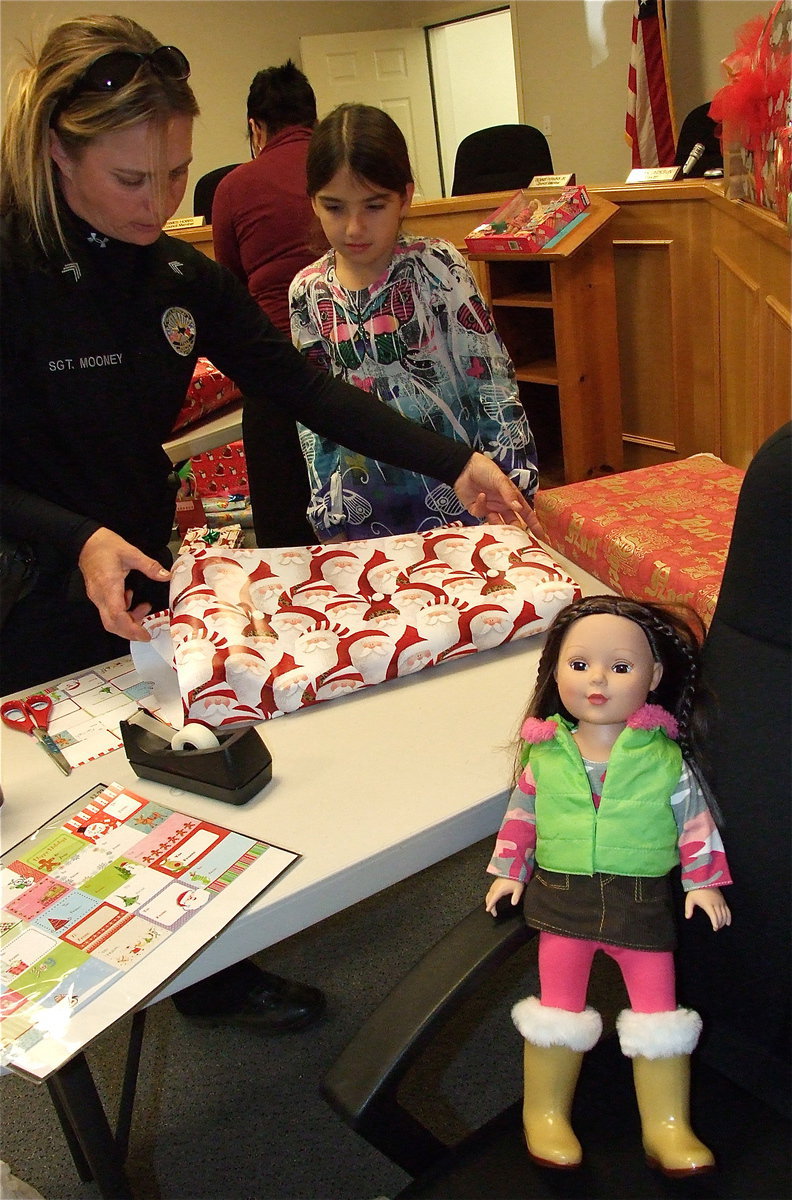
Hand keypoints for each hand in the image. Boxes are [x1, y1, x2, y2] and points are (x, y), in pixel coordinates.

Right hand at [78, 528, 170, 642]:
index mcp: (109, 586)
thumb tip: (167, 576)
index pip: (117, 616)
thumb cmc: (106, 545)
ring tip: (144, 608)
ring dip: (128, 620)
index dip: (131, 629)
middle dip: (130, 631)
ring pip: (110, 619)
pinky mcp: (96, 595)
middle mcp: (100, 596)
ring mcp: (96, 597)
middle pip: (112, 624)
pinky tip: (131, 598)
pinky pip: (108, 611)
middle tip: (147, 631)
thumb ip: (150, 566)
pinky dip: (122, 611)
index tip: (145, 635)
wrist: (86, 541)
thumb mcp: (131, 553)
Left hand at [453, 453, 542, 536]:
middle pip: (512, 522)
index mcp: (512, 497)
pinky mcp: (476, 510)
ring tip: (500, 529)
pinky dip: (481, 506)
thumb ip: (509, 494)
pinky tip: (480, 495)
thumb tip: (519, 508)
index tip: (542, 536)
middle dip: (516, 530)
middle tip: (519, 540)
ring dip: (498, 526)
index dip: (534, 524)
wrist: (463, 467)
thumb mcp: (500, 479)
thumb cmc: (485, 469)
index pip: (526, 513)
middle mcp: (502, 505)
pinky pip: (480, 514)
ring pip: (497, 524)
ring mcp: (489, 509)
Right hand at [485, 877, 524, 915]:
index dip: (490, 906)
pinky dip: (490, 896)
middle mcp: (495, 887)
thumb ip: (516, 897)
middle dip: (489, 905)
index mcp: (499, 890)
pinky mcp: (495, 883)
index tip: (488, 910)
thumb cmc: (516, 877)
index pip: (493, 900)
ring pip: (488, 894)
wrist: (513, 869)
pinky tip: (493, 897)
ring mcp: (494, 884)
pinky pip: (490, 891)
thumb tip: (513, 903)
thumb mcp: (518, 889)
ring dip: (489, 901)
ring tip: (491, 906)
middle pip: (489, 898)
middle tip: (492, 912)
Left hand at [684, 886, 731, 930]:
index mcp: (708, 904)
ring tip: (721, 926)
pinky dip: (729, 917)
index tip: (715, 928)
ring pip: (725, 914)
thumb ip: (688, 909)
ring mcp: (720, 901)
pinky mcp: (723, 900)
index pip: (714, 916)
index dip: (715, 923)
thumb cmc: (696, 890)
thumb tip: (687, 917)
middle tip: (716, 928)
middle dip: (719, 924)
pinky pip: (728, 910)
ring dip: (724, 921)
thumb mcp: (690, 899)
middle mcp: (716, 903)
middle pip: (720, 916)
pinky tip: (728, 923)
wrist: (703, 880)